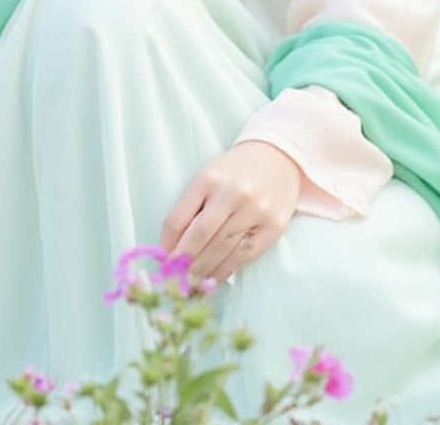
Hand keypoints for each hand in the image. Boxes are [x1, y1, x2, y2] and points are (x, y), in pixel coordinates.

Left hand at [160, 142, 301, 282]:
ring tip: (191, 282)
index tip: (162, 261)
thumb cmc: (234, 171)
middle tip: (175, 279)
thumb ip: (189, 207)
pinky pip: (243, 256)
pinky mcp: (273, 226)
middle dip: (183, 262)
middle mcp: (232, 193)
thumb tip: (171, 248)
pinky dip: (226, 270)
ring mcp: (254, 210)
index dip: (166, 245)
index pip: (178, 219)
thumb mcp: (207, 177)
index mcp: (208, 178)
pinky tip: (215, 278)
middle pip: (199, 237)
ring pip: (221, 249)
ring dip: (202, 270)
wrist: (277, 157)